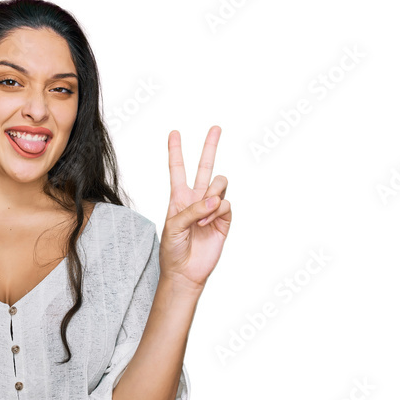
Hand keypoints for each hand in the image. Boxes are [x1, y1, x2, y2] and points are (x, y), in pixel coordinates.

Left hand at [161, 126, 231, 290]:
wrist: (185, 272)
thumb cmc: (173, 250)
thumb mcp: (173, 227)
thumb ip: (192, 210)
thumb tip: (215, 199)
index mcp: (178, 198)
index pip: (177, 169)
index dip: (176, 151)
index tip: (174, 132)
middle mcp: (197, 199)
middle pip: (205, 167)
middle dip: (210, 147)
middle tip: (216, 128)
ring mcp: (212, 209)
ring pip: (220, 185)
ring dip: (213, 194)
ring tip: (205, 212)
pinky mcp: (225, 220)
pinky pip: (227, 204)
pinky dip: (218, 211)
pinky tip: (208, 223)